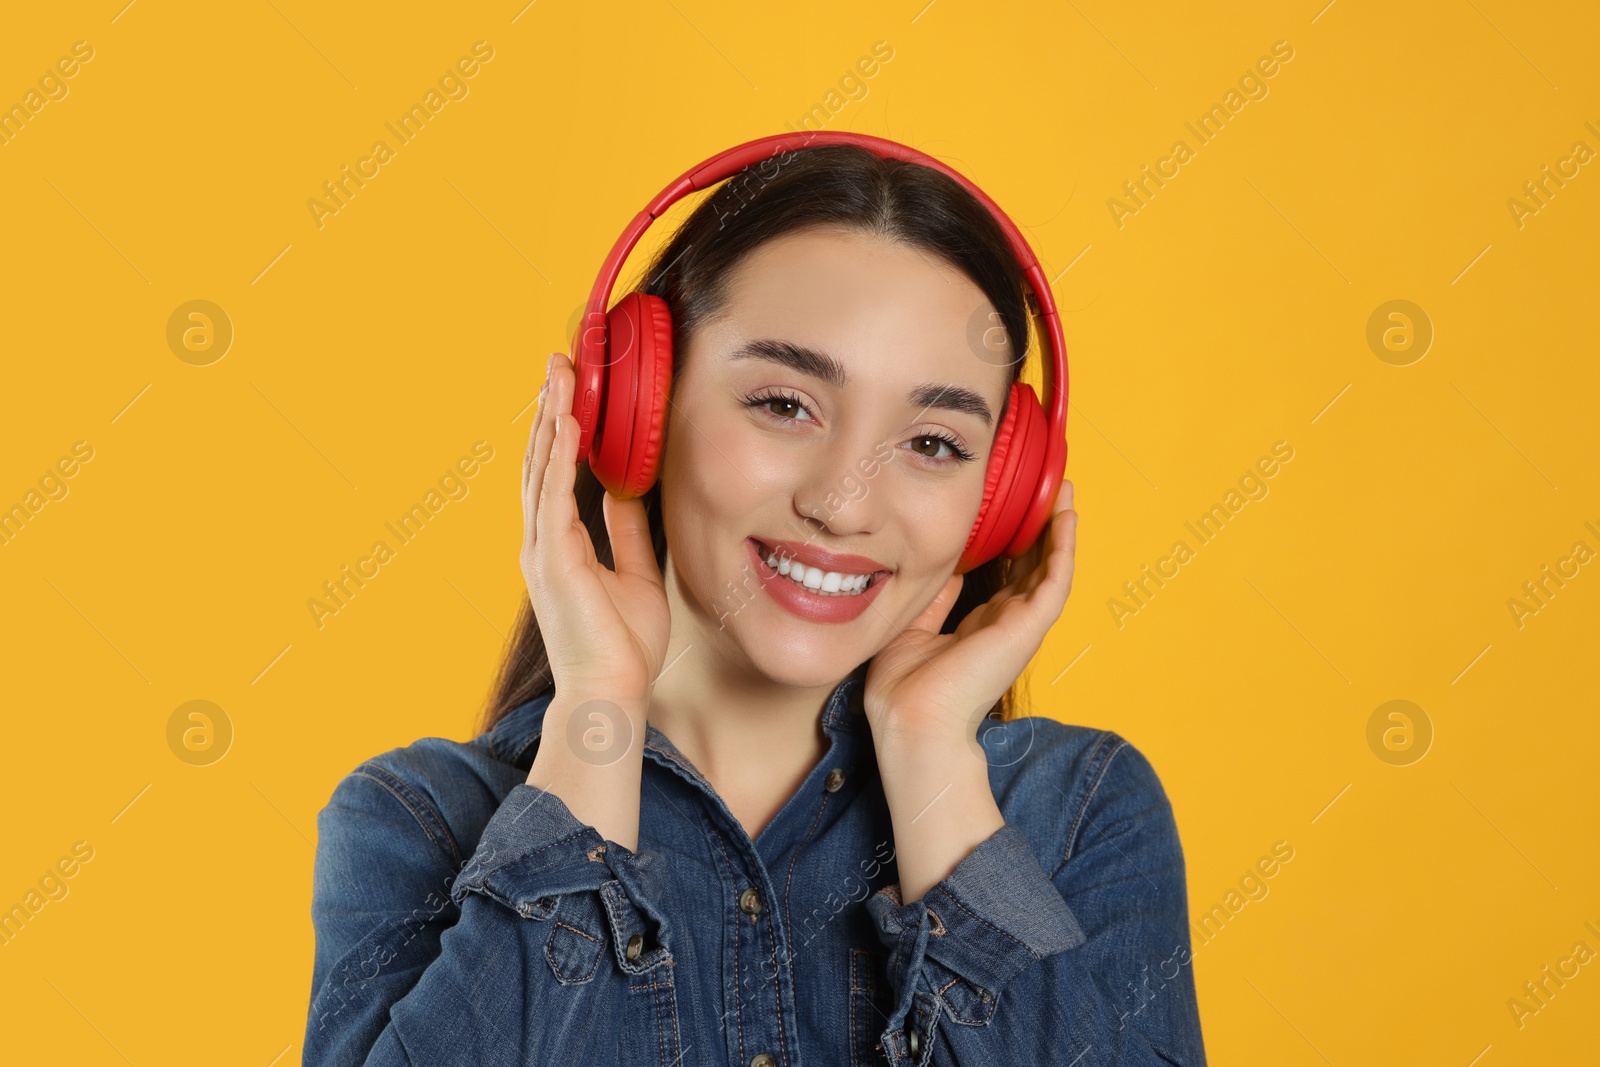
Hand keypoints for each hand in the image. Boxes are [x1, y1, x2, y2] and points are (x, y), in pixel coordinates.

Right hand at [522, 351, 670, 706]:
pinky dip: (559, 455)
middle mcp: (543, 541)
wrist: (611, 692)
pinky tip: (568, 421)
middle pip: (542, 459)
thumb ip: (624, 532)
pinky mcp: (554, 559)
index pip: (555, 472)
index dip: (561, 427)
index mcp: (558, 544)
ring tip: (560, 372)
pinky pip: (553, 495)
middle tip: (560, 360)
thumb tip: (625, 493)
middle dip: (551, 406)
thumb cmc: (622, 645)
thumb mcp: (633, 574)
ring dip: (551, 416)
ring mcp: (543, 549)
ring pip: (542, 467)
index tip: (571, 386)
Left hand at [863, 479, 1077, 752]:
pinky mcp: (1029, 626)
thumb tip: (946, 567)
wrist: (911, 720)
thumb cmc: (905, 688)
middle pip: (1034, 567)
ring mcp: (1021, 626)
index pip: (1007, 577)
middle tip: (1049, 489)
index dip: (1015, 543)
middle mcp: (1007, 624)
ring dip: (1060, 529)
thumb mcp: (916, 627)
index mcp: (982, 626)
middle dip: (1042, 528)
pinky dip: (1064, 546)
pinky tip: (1066, 516)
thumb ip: (937, 598)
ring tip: (1065, 491)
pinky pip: (1056, 579)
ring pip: (1052, 568)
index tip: (1015, 510)